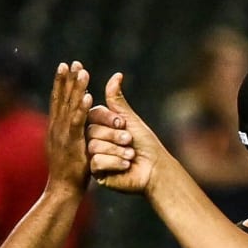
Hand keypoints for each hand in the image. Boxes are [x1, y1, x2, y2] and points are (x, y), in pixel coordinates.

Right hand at [45, 62, 93, 193]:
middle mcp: (56, 129)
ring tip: (82, 72)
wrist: (63, 192)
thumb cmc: (69, 176)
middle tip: (72, 61)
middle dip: (67, 79)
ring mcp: (62, 136)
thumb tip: (74, 128)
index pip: (58, 101)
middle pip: (61, 99)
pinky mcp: (71, 145)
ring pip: (69, 107)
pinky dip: (81, 109)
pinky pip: (77, 124)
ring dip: (76, 88)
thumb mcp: (69, 152)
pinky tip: (87, 97)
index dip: (61, 83)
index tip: (65, 66)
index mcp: (56, 129)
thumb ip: (71, 137)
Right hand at [86, 72, 165, 194]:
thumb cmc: (145, 144)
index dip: (108, 119)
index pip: (93, 115)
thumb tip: (117, 74)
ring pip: (94, 147)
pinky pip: (96, 162)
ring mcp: (93, 156)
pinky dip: (115, 163)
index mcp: (99, 125)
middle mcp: (93, 139)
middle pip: (92, 132)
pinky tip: (126, 166)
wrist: (155, 169)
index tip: (123, 124)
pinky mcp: (96, 172)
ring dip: (117, 150)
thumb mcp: (130, 119)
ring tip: (131, 155)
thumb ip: (118, 99)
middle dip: (115, 137)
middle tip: (130, 142)